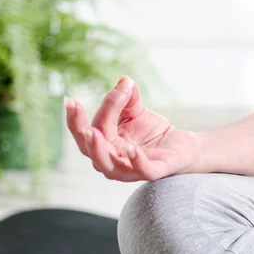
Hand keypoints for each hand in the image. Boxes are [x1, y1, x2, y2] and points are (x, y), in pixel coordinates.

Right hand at [65, 76, 203, 181]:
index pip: (88, 130)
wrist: (182, 147)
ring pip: (108, 166)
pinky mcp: (153, 172)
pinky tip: (131, 149)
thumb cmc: (151, 132)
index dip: (76, 117)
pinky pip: (142, 170)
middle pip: (89, 150)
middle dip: (80, 131)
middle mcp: (112, 161)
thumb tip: (124, 81)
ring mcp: (131, 170)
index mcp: (104, 146)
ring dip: (99, 149)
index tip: (70, 99)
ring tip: (93, 132)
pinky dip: (136, 161)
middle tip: (75, 109)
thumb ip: (127, 98)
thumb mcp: (135, 111)